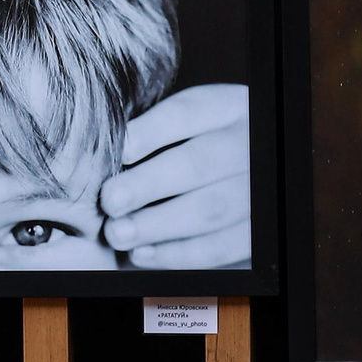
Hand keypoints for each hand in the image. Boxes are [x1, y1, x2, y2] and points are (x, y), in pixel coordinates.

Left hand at [99, 82, 250, 268]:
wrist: (244, 174)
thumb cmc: (198, 144)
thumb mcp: (190, 123)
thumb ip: (153, 133)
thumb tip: (103, 154)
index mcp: (229, 107)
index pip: (188, 111)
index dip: (150, 132)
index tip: (118, 151)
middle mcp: (249, 145)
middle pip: (198, 163)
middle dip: (148, 184)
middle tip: (110, 201)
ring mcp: (258, 190)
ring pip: (210, 209)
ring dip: (157, 225)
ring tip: (118, 232)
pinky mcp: (257, 230)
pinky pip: (220, 247)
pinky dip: (177, 254)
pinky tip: (143, 253)